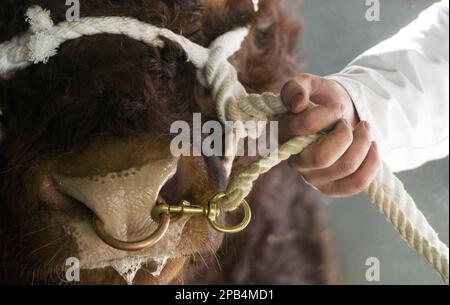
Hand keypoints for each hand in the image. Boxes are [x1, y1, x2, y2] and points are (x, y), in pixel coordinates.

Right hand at [279, 74, 380, 196]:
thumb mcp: (310, 84)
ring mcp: (312, 178)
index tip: (337, 108)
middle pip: (322, 157)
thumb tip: (297, 105)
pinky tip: (372, 148)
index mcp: (283, 135)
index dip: (329, 114)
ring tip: (364, 129)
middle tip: (347, 122)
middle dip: (346, 135)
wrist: (340, 117)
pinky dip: (372, 163)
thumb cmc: (321, 101)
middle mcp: (294, 161)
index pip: (306, 127)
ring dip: (363, 143)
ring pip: (345, 167)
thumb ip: (298, 86)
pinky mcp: (330, 189)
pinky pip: (356, 184)